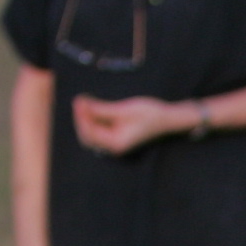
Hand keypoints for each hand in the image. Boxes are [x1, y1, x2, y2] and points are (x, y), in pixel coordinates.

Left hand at [72, 93, 194, 154]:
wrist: (167, 119)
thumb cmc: (150, 114)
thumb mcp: (124, 109)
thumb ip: (101, 109)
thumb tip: (81, 104)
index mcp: (116, 143)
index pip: (90, 134)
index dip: (81, 117)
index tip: (78, 101)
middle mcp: (114, 146)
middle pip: (87, 136)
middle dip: (81, 119)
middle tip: (80, 100)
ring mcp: (115, 142)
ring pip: (91, 133)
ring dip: (85, 117)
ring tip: (84, 100)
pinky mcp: (116, 135)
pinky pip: (98, 129)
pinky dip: (93, 118)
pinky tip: (91, 104)